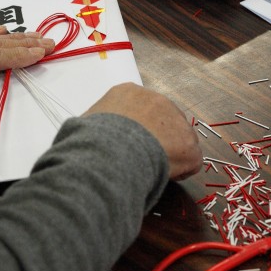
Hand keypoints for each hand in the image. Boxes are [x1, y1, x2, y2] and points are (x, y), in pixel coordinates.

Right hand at [84, 83, 202, 180]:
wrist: (110, 153)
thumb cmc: (92, 140)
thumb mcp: (83, 123)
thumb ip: (92, 124)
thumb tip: (81, 133)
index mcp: (127, 93)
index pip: (139, 107)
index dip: (137, 128)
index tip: (130, 142)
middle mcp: (155, 100)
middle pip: (162, 120)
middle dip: (155, 138)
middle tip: (141, 157)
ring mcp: (176, 120)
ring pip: (178, 139)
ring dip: (168, 153)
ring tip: (150, 169)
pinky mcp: (188, 145)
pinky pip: (190, 161)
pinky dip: (180, 171)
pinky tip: (163, 177)